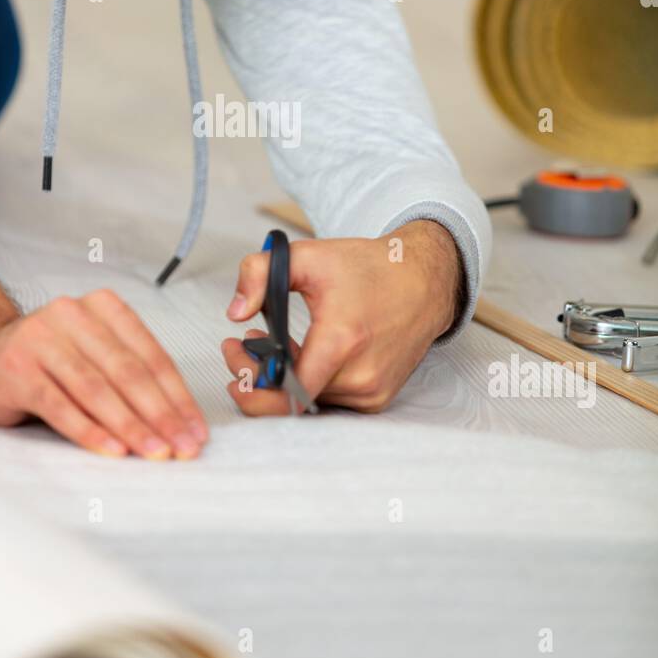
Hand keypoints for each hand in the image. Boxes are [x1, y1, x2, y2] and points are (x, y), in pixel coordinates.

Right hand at [0, 278, 208, 459]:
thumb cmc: (46, 364)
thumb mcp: (92, 356)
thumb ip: (129, 375)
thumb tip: (181, 422)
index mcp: (102, 306)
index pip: (150, 355)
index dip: (177, 397)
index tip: (197, 431)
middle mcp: (72, 314)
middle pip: (128, 371)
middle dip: (161, 414)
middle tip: (183, 447)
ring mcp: (41, 338)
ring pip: (97, 388)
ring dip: (131, 426)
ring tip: (155, 453)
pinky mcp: (17, 368)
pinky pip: (60, 405)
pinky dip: (90, 431)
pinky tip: (112, 451)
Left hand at [221, 220, 463, 414]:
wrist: (423, 282)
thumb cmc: (369, 269)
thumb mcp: (308, 256)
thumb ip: (260, 273)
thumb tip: (235, 312)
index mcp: (342, 340)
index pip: (288, 388)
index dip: (252, 380)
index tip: (233, 357)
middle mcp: (360, 376)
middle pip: (290, 397)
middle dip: (256, 377)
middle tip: (239, 352)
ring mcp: (370, 392)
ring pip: (307, 401)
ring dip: (281, 379)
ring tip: (268, 346)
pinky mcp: (376, 399)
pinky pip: (328, 401)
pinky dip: (307, 384)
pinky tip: (299, 356)